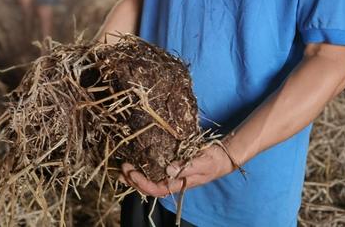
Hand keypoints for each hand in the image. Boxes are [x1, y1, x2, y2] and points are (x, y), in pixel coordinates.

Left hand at [118, 145, 236, 196]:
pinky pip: (154, 170)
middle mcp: (173, 181)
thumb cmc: (213, 160)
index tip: (131, 172)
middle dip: (134, 180)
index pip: (156, 188)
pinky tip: (135, 162)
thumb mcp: (202, 162)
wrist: (222, 157)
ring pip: (150, 180)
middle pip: (149, 187)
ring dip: (135, 176)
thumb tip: (168, 169)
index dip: (142, 182)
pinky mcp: (172, 166)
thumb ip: (186, 166)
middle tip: (122, 168)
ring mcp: (172, 175)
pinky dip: (143, 167)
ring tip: (122, 168)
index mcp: (179, 184)